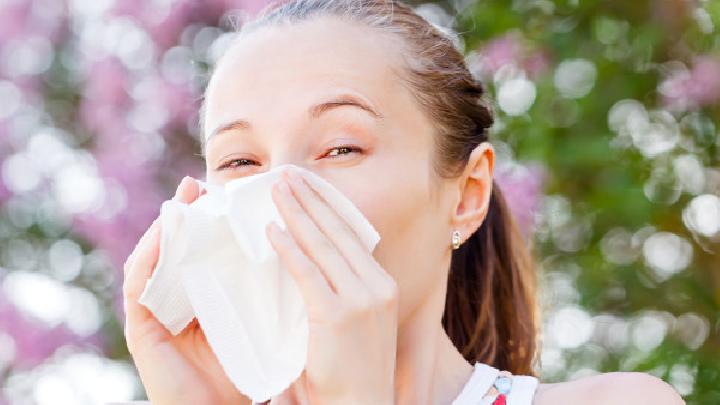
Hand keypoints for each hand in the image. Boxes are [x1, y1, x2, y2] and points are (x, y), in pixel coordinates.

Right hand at [123, 176, 249, 404]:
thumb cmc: (244, 371)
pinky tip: (164, 233)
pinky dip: (149, 256)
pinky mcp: (141, 329)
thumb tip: (292, 251)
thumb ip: (262, 292)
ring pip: (154, 260)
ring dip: (166, 227)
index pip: (200, 253)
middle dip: (185, 215)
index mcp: (200, 298)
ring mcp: (155, 314)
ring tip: (182, 199)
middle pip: (174, 251)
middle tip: (198, 185)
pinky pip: (139, 285)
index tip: (226, 195)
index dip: (209, 223)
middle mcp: (174, 302)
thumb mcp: (256, 321)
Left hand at [265, 167, 398, 404]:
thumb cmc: (351, 370)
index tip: (308, 185)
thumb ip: (341, 289)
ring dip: (296, 212)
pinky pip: (307, 273)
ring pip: (323, 244)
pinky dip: (288, 248)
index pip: (352, 234)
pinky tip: (271, 230)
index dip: (328, 206)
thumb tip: (311, 258)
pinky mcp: (338, 315)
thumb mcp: (356, 321)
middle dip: (311, 198)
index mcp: (382, 284)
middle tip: (287, 175)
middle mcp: (377, 285)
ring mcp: (361, 299)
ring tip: (276, 189)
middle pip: (338, 230)